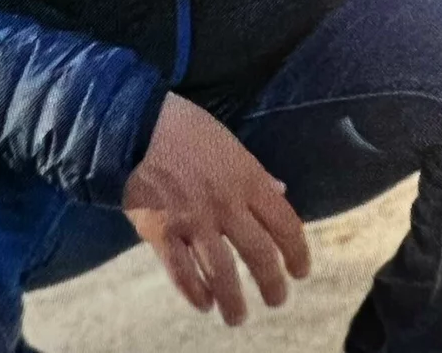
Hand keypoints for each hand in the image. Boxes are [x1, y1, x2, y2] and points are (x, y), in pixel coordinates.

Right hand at [122, 93, 310, 325]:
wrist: (140, 126)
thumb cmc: (191, 133)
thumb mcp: (233, 147)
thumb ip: (257, 175)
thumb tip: (281, 192)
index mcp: (248, 180)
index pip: (285, 225)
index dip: (297, 254)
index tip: (300, 272)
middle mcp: (227, 203)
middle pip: (259, 254)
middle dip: (272, 285)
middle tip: (276, 300)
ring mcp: (194, 220)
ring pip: (223, 273)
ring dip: (234, 301)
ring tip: (238, 316)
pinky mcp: (162, 232)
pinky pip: (182, 273)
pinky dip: (196, 293)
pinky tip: (205, 304)